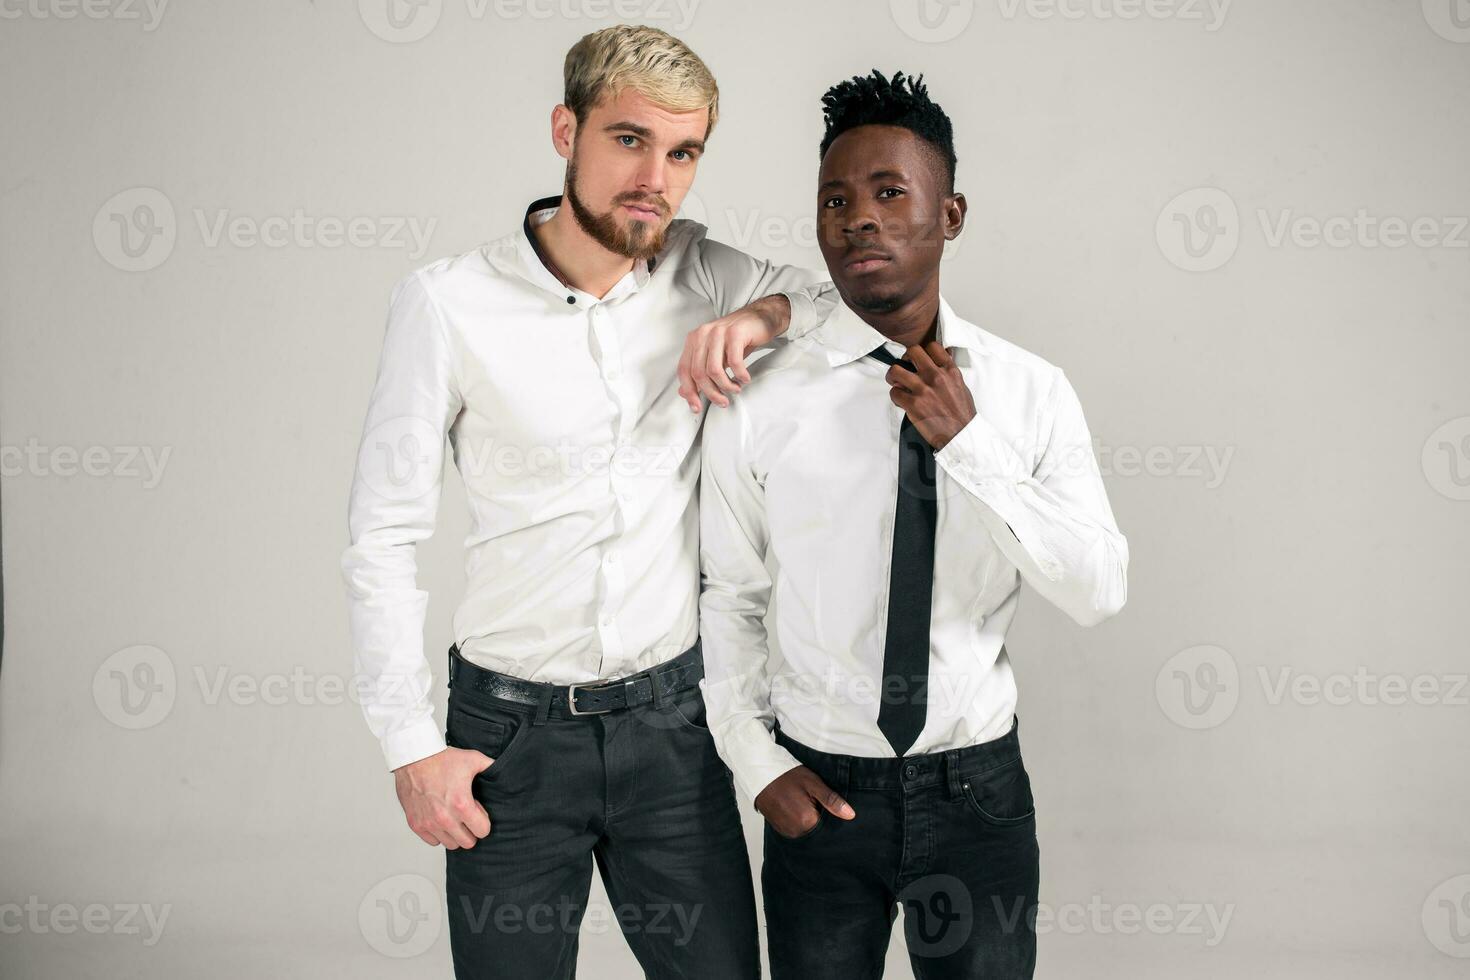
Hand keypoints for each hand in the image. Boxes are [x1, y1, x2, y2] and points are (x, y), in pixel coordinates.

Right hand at [393, 747, 493, 848]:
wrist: (413, 757)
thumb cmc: (441, 759)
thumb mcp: (473, 759)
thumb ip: (492, 767)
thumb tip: (505, 771)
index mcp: (462, 805)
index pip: (483, 831)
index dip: (483, 822)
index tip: (478, 813)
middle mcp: (445, 818)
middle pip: (468, 843)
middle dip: (471, 831)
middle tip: (467, 817)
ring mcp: (429, 823)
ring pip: (450, 844)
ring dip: (454, 834)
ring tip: (453, 817)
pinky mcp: (416, 824)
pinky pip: (433, 841)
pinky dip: (438, 833)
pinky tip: (439, 819)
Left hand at [677, 294, 790, 411]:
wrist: (760, 318)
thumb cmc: (737, 339)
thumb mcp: (716, 356)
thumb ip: (700, 372)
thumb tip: (684, 392)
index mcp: (694, 340)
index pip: (684, 370)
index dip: (689, 391)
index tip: (696, 407)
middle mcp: (703, 334)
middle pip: (699, 373)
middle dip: (711, 393)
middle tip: (723, 401)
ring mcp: (718, 332)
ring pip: (714, 370)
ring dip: (726, 386)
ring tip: (736, 389)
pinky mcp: (735, 333)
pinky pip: (733, 362)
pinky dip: (740, 375)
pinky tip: (745, 379)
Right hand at [754, 765, 855, 838]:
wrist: (761, 775)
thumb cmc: (788, 777)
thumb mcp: (813, 783)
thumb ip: (831, 800)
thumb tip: (850, 815)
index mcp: (807, 821)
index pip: (830, 826)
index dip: (830, 814)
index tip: (825, 802)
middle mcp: (796, 831)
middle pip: (818, 829)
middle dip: (820, 817)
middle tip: (814, 800)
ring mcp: (787, 832)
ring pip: (807, 830)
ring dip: (809, 820)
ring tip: (804, 802)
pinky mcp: (780, 830)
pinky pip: (797, 830)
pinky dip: (799, 821)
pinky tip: (796, 808)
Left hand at [886, 342, 976, 450]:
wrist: (962, 435)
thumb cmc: (962, 414)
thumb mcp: (961, 386)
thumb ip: (949, 371)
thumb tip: (945, 356)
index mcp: (950, 371)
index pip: (932, 346)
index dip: (922, 351)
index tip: (918, 359)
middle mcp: (935, 377)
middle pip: (912, 352)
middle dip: (905, 359)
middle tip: (904, 368)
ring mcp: (923, 390)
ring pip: (895, 370)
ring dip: (893, 377)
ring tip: (897, 383)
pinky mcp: (913, 404)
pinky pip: (894, 393)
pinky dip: (895, 396)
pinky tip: (902, 401)